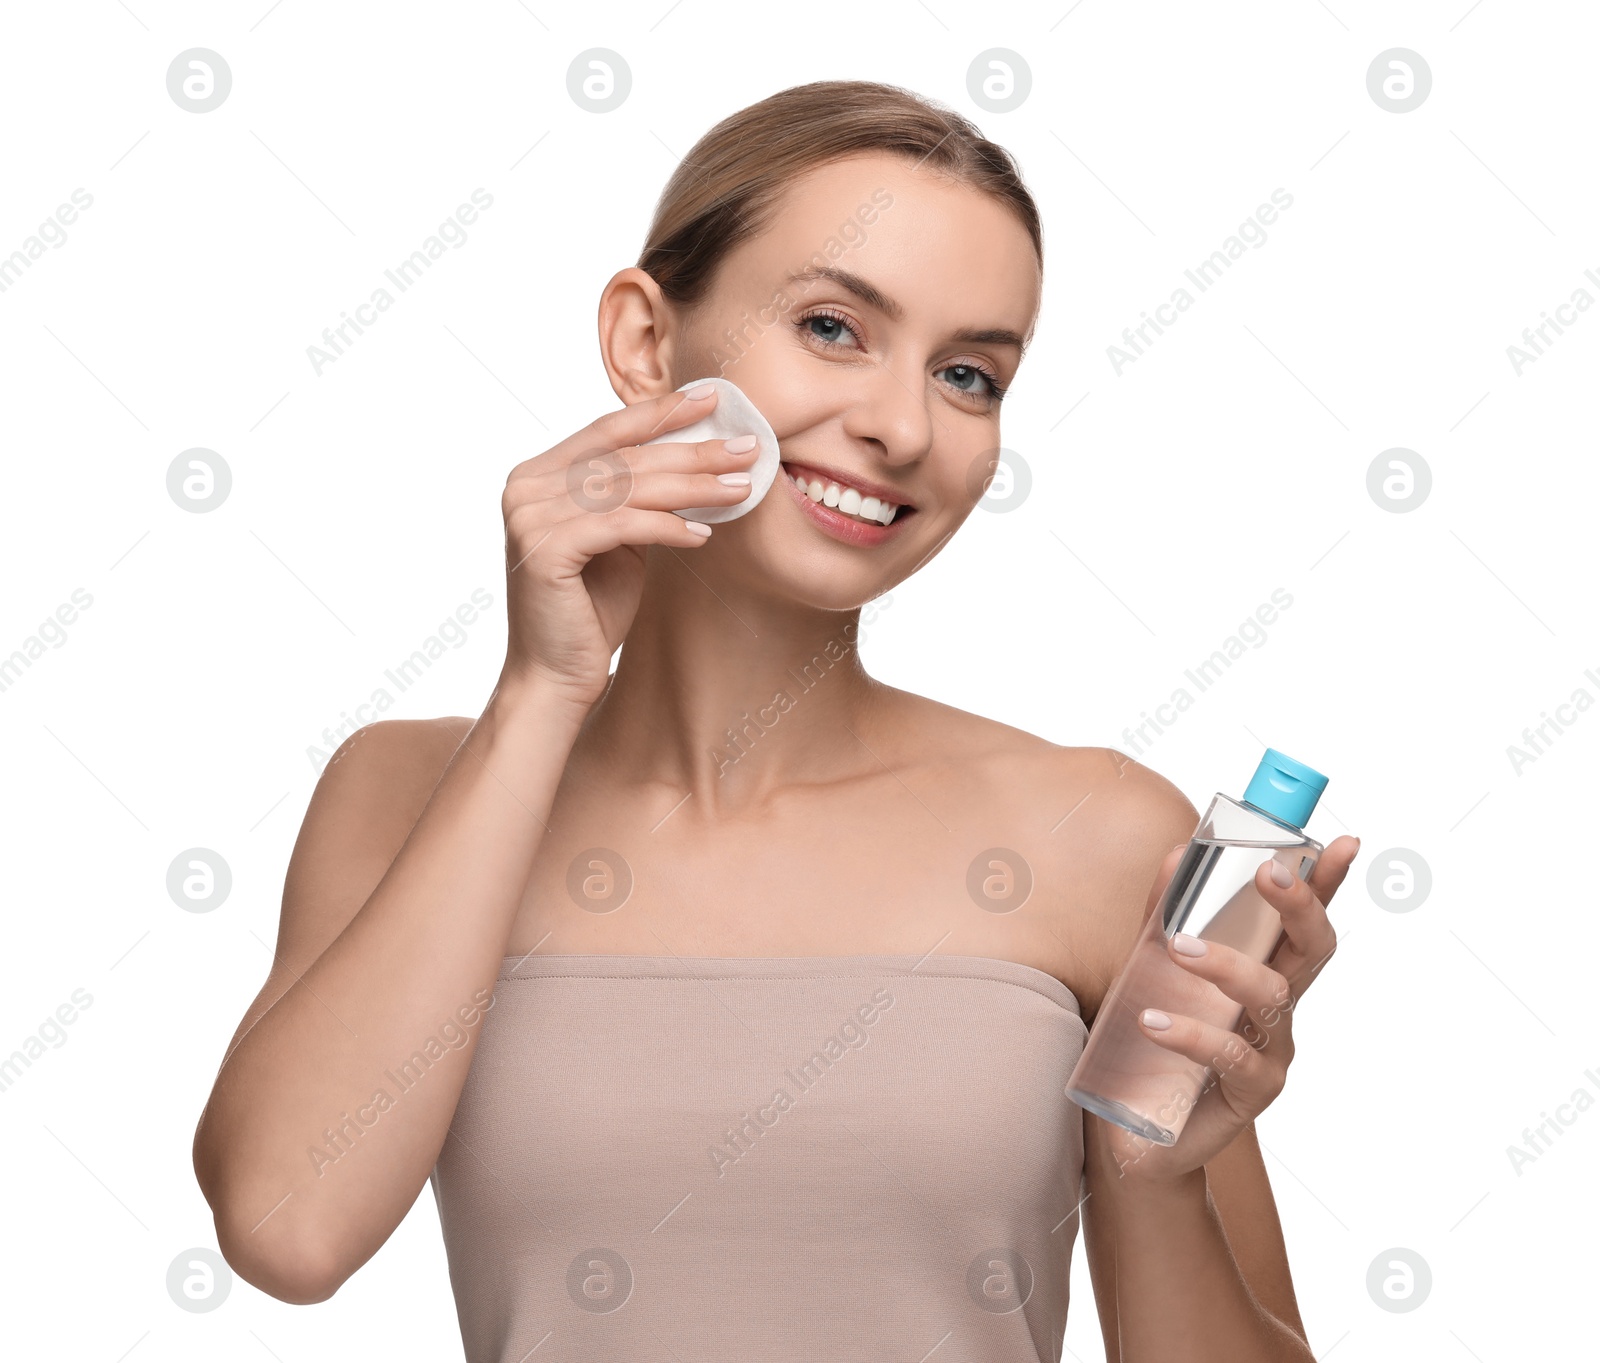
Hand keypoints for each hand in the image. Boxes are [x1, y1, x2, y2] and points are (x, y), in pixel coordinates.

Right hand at [496, 386, 759, 708]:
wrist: (557, 674)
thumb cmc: (591, 609)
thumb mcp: (619, 539)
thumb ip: (636, 497)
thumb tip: (695, 456)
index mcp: (537, 475)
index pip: (609, 431)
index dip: (662, 411)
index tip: (713, 398)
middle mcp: (525, 487)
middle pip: (625, 457)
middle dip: (692, 450)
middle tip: (746, 448)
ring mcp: (530, 516)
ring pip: (628, 488)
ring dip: (692, 487)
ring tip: (739, 487)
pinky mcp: (545, 549)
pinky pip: (622, 526)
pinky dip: (667, 528)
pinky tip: (702, 533)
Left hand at [1098, 834, 1359, 1185]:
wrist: (1140, 1131)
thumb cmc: (1155, 1042)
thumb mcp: (1154, 969)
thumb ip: (1167, 913)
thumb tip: (1181, 852)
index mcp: (1265, 971)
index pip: (1304, 920)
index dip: (1329, 883)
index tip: (1344, 841)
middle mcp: (1279, 1008)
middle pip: (1313, 951)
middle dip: (1300, 906)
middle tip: (1266, 874)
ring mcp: (1273, 1050)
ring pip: (1273, 997)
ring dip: (1227, 965)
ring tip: (1177, 948)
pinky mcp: (1251, 1091)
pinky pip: (1231, 1054)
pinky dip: (1191, 1033)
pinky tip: (1152, 1022)